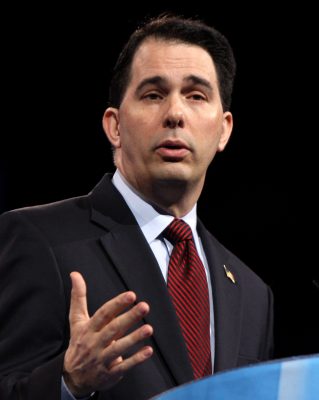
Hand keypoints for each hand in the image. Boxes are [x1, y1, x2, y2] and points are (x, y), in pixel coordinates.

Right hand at [63, 272, 152, 396]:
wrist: (72, 377)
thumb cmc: (79, 342)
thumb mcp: (77, 320)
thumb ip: (78, 297)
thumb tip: (75, 274)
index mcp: (88, 329)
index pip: (103, 314)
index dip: (117, 304)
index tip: (131, 295)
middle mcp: (95, 343)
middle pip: (113, 329)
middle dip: (129, 317)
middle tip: (144, 306)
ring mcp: (102, 359)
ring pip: (119, 348)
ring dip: (134, 338)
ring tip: (149, 328)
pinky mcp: (110, 373)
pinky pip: (124, 366)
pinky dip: (136, 359)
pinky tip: (149, 350)